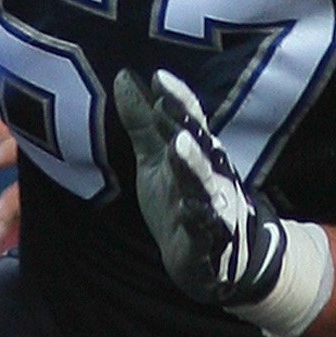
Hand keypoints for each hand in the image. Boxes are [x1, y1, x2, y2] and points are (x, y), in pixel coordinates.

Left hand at [113, 69, 332, 336]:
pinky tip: (187, 209)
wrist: (213, 260)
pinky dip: (198, 220)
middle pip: (198, 146)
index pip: (190, 121)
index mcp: (198, 153)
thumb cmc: (181, 199)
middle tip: (165, 105)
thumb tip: (122, 76)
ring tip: (178, 147)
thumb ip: (142, 122)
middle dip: (184, 125)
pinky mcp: (208, 242)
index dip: (177, 100)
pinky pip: (205, 230)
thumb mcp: (156, 158)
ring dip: (192, 166)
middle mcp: (210, 175)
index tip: (158, 77)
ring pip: (204, 185)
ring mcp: (213, 209)